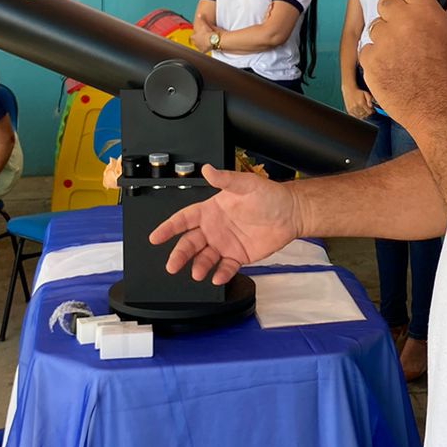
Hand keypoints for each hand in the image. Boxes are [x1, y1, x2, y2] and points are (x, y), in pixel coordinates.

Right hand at [149, 164, 300, 282]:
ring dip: (199, 266)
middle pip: (190, 243)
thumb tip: (207, 169)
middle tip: (172, 265)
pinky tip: (217, 277)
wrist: (291, 213)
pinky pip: (226, 267)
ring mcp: (225, 244)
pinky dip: (221, 273)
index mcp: (210, 210)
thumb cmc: (269, 196)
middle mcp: (214, 228)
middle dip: (179, 254)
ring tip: (198, 273)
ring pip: (205, 258)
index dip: (168, 228)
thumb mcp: (246, 184)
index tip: (155, 237)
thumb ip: (225, 179)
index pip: (184, 219)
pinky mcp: (238, 256)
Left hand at [190, 22, 215, 51]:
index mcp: (194, 36)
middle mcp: (195, 42)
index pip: (192, 36)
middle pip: (194, 41)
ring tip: (205, 42)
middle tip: (202, 38)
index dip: (195, 35)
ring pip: (198, 46)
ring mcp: (199, 47)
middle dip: (197, 40)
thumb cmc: (209, 33)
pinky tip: (207, 47)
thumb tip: (199, 14)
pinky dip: (205, 49)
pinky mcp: (204, 51)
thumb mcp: (205, 24)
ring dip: (200, 44)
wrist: (215, 40)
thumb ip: (202, 19)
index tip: (198, 34)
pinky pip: (203, 50)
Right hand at [343, 87, 374, 119]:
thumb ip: (370, 99)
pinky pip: (355, 117)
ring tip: (364, 112)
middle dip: (368, 113)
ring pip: (360, 116)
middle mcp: (356, 107)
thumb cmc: (358, 92)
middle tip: (368, 111)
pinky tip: (360, 113)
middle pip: (365, 115)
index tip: (372, 110)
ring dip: (363, 115)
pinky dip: (358, 116)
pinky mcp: (349, 110)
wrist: (349, 90)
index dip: (372, 111)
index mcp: (361, 103)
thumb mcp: (366, 93)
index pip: (369, 112)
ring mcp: (352, 109)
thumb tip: (371, 106)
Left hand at [360, 0, 446, 133]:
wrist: (440, 110)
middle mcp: (402, 23)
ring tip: (404, 56)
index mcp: (426, 12)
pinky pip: (367, 50)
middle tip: (409, 34)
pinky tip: (395, 68)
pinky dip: (377, 58)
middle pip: (387, 2)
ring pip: (376, 27)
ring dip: (386, 37)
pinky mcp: (370, 61)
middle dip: (396, 15)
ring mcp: (383, 42)